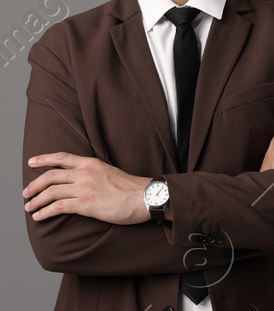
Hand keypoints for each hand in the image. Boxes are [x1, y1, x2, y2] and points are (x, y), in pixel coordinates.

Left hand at [23, 153, 151, 223]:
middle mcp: (85, 174)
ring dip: (36, 201)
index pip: (61, 157)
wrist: (145, 197)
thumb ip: (94, 174)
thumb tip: (81, 182)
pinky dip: (45, 212)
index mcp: (91, 164)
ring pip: (50, 192)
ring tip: (30, 207)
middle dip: (34, 185)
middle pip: (50, 176)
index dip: (43, 159)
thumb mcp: (110, 172)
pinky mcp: (85, 204)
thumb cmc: (132, 189)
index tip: (32, 162)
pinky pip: (58, 207)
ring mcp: (84, 188)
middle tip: (27, 193)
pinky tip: (39, 216)